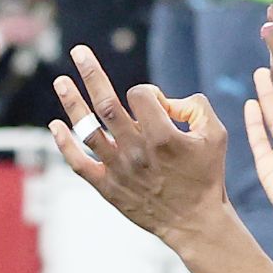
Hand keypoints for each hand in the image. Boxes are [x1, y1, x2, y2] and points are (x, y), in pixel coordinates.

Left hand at [49, 43, 232, 248]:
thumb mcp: (217, 135)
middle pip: (106, 104)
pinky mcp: (108, 187)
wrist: (194, 222)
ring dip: (72, 102)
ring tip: (61, 81)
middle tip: (78, 51)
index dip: (147, 91)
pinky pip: (79, 163)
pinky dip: (65, 145)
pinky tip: (55, 126)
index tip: (156, 103)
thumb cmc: (207, 176)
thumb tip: (164, 101)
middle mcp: (137, 150)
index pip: (141, 95)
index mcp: (163, 136)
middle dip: (92, 73)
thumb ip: (195, 106)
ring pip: (88, 130)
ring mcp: (118, 169)